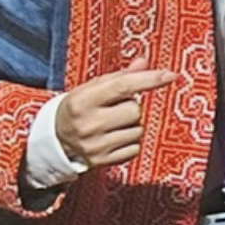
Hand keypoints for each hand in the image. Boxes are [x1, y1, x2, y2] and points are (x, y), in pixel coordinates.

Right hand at [54, 67, 171, 169]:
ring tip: (112, 124)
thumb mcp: (92, 88)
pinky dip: (130, 142)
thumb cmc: (78, 109)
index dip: (149, 79)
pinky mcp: (102, 162)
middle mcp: (88, 124)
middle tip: (115, 108)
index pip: (123, 86)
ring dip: (131, 125)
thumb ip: (120, 76)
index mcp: (82, 101)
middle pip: (135, 110)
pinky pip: (135, 148)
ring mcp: (95, 145)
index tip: (169, 75)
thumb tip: (144, 62)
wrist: (55, 140)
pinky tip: (114, 137)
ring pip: (138, 130)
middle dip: (131, 106)